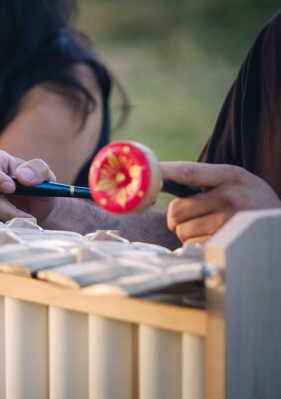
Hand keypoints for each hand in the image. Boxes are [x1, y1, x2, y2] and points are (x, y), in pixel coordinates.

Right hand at [0, 148, 56, 221]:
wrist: (35, 208)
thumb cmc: (37, 187)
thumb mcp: (45, 174)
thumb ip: (38, 170)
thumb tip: (22, 176)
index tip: (11, 188)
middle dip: (2, 206)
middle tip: (22, 214)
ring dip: (0, 217)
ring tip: (18, 217)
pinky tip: (7, 222)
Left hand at [163, 162, 280, 243]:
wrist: (278, 227)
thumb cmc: (251, 201)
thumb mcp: (236, 181)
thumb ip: (206, 180)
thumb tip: (161, 180)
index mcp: (230, 176)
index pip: (189, 172)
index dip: (165, 172)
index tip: (149, 172)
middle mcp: (229, 197)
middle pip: (177, 209)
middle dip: (176, 217)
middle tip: (186, 217)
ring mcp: (228, 222)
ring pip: (182, 230)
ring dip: (186, 232)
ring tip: (206, 228)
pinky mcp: (226, 243)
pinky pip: (192, 245)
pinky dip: (195, 245)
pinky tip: (211, 239)